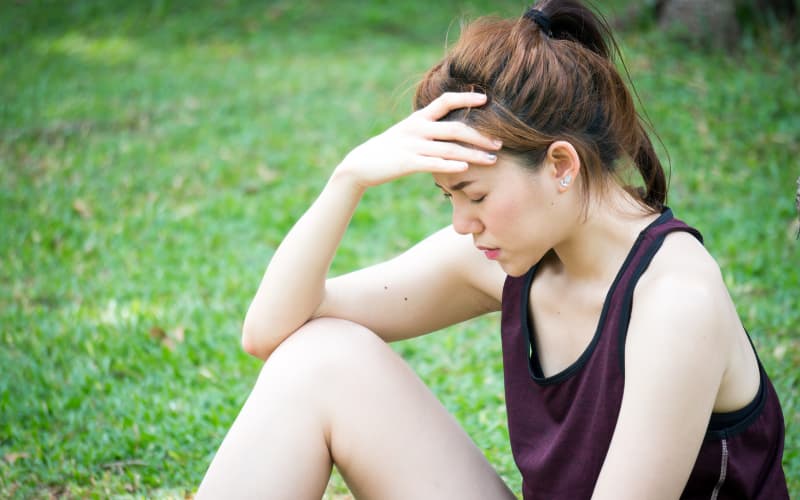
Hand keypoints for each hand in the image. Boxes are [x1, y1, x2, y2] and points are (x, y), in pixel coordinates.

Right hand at [333, 92, 501, 188]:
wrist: (361, 163)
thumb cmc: (391, 149)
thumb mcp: (409, 132)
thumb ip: (429, 127)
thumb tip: (453, 128)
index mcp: (419, 118)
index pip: (445, 101)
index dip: (466, 98)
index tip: (486, 99)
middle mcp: (417, 128)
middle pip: (455, 128)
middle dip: (480, 136)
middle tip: (499, 143)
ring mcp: (412, 146)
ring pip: (449, 149)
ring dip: (473, 154)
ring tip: (492, 160)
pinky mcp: (407, 163)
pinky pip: (433, 164)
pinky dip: (450, 165)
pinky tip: (465, 168)